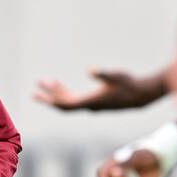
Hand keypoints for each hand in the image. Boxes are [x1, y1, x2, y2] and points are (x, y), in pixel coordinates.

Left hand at [34, 70, 164, 111]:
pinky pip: (74, 99)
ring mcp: (91, 105)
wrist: (142, 95)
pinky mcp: (94, 102)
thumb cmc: (130, 83)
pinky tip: (58, 83)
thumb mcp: (116, 76)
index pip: (66, 104)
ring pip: (68, 101)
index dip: (51, 100)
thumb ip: (103, 73)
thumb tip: (91, 70)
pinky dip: (65, 92)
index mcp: (91, 102)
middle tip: (34, 91)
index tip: (38, 95)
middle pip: (63, 104)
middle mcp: (89, 106)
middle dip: (49, 97)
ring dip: (56, 93)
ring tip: (44, 81)